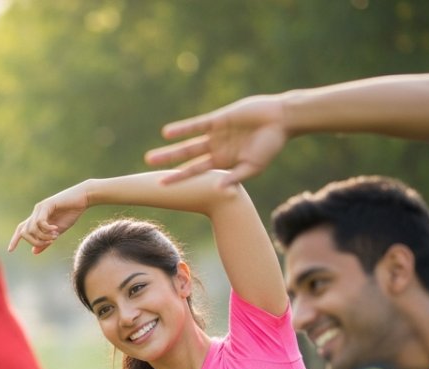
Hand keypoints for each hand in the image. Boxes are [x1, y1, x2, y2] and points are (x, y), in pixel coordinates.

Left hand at [8, 184, 89, 253]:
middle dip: (35, 242)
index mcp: (37, 219)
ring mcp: (40, 208)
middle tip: (50, 242)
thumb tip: (33, 252)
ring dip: (43, 236)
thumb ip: (45, 241)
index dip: (15, 239)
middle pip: (24, 232)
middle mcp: (35, 213)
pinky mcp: (46, 205)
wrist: (82, 199)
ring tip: (55, 236)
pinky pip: (40, 222)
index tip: (10, 250)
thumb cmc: (71, 213)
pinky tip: (56, 229)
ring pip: (31, 228)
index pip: (21, 229)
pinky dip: (47, 229)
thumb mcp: (56, 232)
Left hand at [145, 94, 288, 186]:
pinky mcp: (218, 119)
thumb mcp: (253, 166)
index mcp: (223, 162)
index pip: (195, 172)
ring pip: (187, 143)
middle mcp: (215, 149)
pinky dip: (183, 129)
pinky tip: (167, 133)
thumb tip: (217, 189)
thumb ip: (235, 178)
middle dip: (168, 162)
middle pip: (186, 158)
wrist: (280, 120)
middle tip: (148, 165)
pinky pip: (197, 125)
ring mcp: (215, 134)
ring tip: (151, 156)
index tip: (161, 185)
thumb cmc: (270, 146)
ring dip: (170, 149)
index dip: (179, 178)